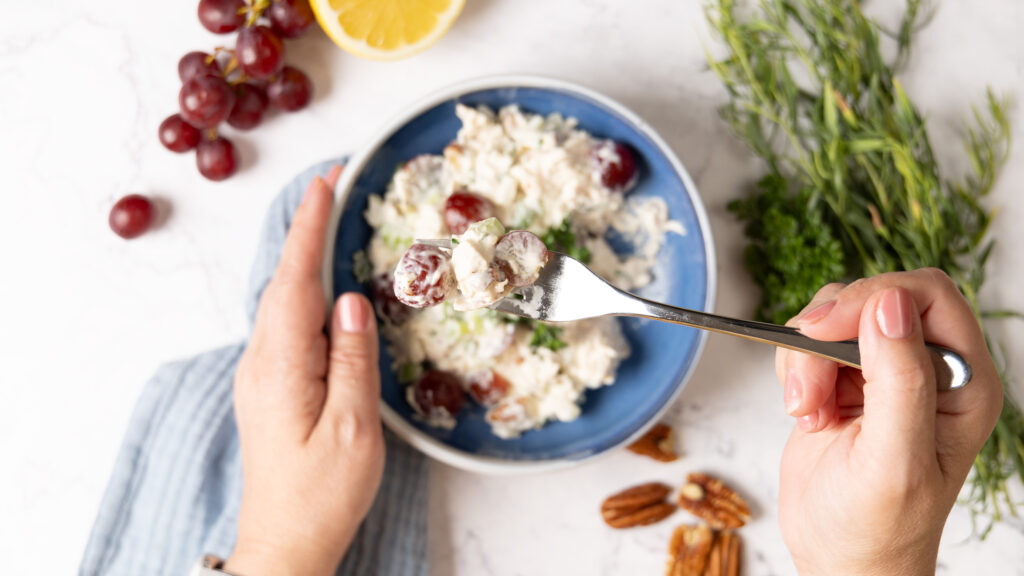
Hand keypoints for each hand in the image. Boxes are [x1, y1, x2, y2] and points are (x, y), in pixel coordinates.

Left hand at [224, 166, 385, 575]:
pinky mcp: (270, 386)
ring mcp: (262, 374)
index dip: (309, 228)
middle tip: (334, 187)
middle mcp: (262, 362)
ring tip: (330, 222)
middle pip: (283, 281)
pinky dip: (303, 290)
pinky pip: (285, 323)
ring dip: (304, 257)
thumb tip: (352, 300)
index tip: (325, 183)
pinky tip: (323, 287)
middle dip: (305, 230)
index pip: (295, 280)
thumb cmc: (321, 494)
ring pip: (282, 300)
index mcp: (283, 366)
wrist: (284, 542)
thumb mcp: (353, 430)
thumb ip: (354, 361)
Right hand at [775, 269, 1002, 575]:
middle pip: (875, 298)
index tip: (826, 328)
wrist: (839, 560)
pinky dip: (792, 370)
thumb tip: (889, 303)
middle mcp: (927, 370)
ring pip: (834, 317)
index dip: (876, 297)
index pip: (929, 296)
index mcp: (963, 383)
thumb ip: (899, 379)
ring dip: (804, 358)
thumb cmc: (878, 528)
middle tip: (808, 383)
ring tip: (807, 410)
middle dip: (829, 332)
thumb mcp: (894, 459)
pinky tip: (805, 414)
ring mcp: (882, 373)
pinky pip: (808, 343)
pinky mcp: (841, 380)